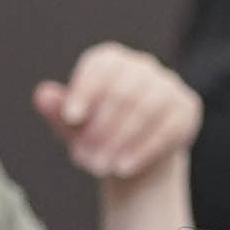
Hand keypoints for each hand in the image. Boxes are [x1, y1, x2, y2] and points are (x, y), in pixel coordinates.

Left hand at [31, 44, 201, 188]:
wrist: (134, 155)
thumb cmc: (96, 132)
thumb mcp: (74, 125)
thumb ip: (58, 109)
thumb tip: (42, 95)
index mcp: (110, 60)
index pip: (100, 67)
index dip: (85, 90)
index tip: (71, 118)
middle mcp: (142, 66)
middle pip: (123, 92)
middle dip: (102, 128)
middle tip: (84, 159)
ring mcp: (168, 84)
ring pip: (146, 109)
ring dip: (121, 141)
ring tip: (101, 167)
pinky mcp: (187, 107)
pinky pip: (167, 127)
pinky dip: (142, 149)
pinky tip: (124, 168)